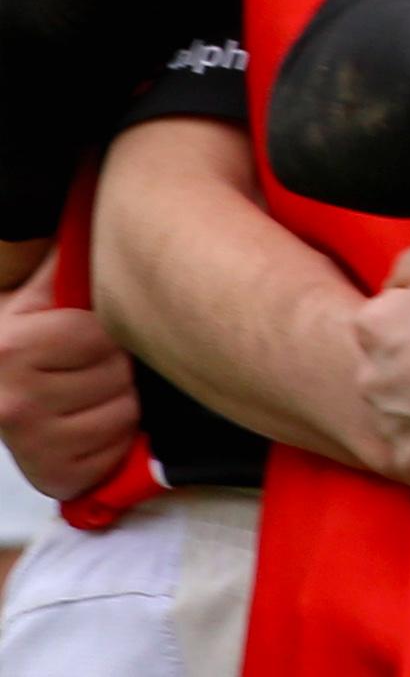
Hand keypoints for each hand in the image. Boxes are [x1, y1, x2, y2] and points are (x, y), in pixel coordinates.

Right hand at [0, 266, 135, 502]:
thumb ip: (73, 257)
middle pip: (118, 377)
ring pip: (123, 415)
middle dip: (116, 367)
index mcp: (11, 346)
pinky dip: (114, 441)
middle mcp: (12, 401)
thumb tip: (115, 205)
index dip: (108, 331)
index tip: (86, 334)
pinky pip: (116, 454)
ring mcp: (29, 445)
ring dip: (119, 402)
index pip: (105, 335)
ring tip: (89, 393)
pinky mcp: (51, 477)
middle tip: (90, 367)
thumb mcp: (42, 289)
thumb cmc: (31, 330)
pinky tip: (89, 425)